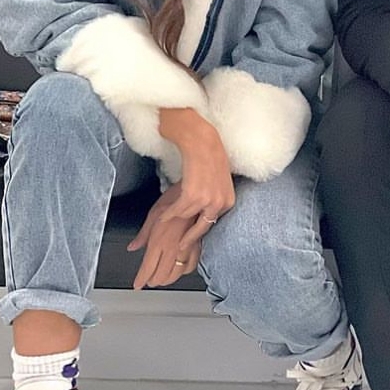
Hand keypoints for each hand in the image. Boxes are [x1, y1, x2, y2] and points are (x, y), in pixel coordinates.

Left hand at [128, 191, 202, 288]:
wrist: (197, 192)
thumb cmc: (176, 198)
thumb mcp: (153, 214)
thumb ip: (143, 234)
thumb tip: (133, 247)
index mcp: (158, 241)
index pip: (147, 268)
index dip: (141, 279)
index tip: (137, 285)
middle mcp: (172, 248)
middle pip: (161, 275)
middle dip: (153, 280)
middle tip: (148, 281)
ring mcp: (186, 248)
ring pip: (177, 273)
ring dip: (168, 278)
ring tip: (162, 278)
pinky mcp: (198, 246)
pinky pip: (191, 266)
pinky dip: (184, 271)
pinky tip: (180, 268)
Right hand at [158, 108, 235, 243]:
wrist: (201, 139)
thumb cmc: (208, 156)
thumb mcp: (218, 181)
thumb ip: (214, 197)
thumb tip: (206, 210)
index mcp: (229, 201)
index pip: (212, 224)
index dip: (198, 232)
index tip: (190, 241)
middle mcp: (221, 203)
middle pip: (202, 229)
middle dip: (189, 241)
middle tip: (179, 251)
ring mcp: (208, 200)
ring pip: (186, 218)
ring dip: (174, 221)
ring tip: (163, 226)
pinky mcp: (193, 195)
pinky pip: (177, 211)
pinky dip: (167, 214)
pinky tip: (160, 217)